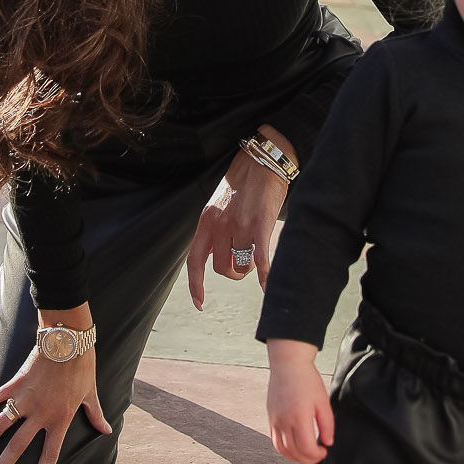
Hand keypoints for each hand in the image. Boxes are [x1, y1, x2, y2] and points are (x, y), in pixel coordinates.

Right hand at [0, 312, 110, 463]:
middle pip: (17, 448)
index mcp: (60, 419)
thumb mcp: (90, 393)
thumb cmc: (82, 366)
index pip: (48, 456)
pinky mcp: (16, 384)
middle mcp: (40, 414)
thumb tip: (106, 430)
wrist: (67, 340)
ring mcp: (25, 399)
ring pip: (1, 426)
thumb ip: (95, 415)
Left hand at [185, 128, 295, 307]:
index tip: (200, 302)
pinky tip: (269, 285)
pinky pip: (262, 259)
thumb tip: (217, 254)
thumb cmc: (243, 181)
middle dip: (233, 272)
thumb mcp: (218, 204)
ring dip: (249, 267)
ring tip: (256, 256)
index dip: (195, 286)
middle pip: (222, 269)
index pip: (194, 262)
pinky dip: (266, 276)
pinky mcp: (261, 225)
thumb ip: (215, 228)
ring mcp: (240, 226)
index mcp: (206, 221)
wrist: (262, 160)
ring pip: (242, 265)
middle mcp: (219, 226)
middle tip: (243, 263)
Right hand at [266, 340, 334, 463]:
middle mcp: (284, 421)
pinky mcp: (270, 418)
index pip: (306, 448)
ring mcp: (275, 421)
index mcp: (299, 417)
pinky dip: (285, 449)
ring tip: (307, 453)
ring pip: (282, 450)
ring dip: (295, 457)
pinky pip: (275, 441)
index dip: (317, 455)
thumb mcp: (323, 401)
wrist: (288, 365)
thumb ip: (327, 425)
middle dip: (308, 459)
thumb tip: (327, 442)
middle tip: (318, 454)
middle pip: (294, 452)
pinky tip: (295, 446)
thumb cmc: (306, 380)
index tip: (324, 451)